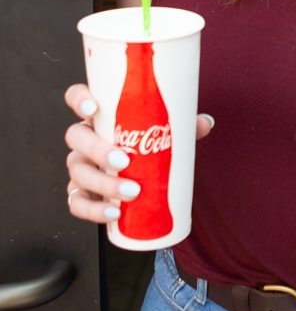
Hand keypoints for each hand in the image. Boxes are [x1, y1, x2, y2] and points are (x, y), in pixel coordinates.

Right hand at [63, 83, 213, 222]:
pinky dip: (92, 210)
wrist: (144, 176)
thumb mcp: (168, 131)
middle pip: (76, 137)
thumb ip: (185, 126)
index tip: (93, 108)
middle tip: (124, 162)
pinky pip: (77, 202)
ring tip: (130, 192)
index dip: (79, 99)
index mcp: (101, 115)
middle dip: (97, 150)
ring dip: (101, 183)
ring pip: (77, 171)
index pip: (77, 98)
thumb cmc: (150, 143)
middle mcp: (85, 138)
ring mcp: (80, 165)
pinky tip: (114, 212)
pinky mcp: (81, 192)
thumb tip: (205, 122)